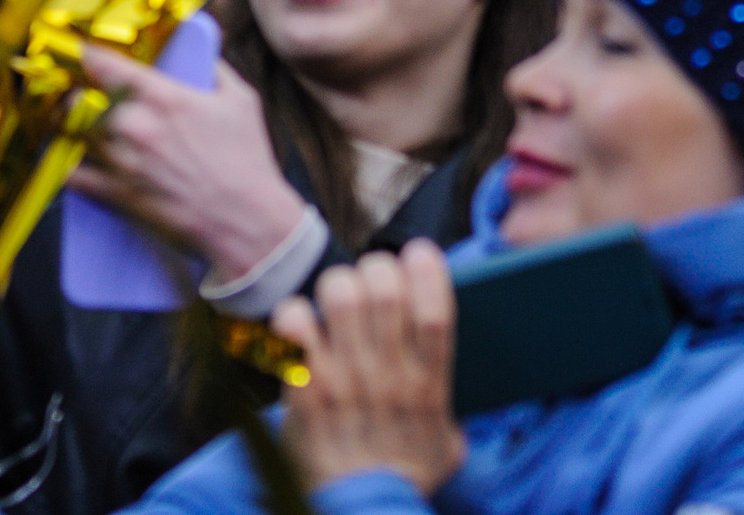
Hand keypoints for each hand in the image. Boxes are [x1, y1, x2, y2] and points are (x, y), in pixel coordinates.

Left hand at [73, 47, 311, 286]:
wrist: (244, 217)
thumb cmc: (247, 159)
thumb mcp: (242, 101)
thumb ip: (217, 71)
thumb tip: (203, 55)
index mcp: (166, 98)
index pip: (109, 65)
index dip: (90, 54)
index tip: (84, 50)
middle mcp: (136, 126)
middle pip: (85, 100)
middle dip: (83, 94)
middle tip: (86, 92)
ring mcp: (123, 161)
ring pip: (79, 133)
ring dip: (78, 126)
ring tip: (81, 122)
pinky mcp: (117, 192)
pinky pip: (77, 175)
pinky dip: (73, 166)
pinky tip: (75, 160)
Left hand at [277, 244, 463, 496]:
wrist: (357, 514)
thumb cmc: (404, 475)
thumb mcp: (449, 439)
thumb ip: (450, 397)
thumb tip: (446, 356)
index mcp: (428, 386)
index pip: (434, 312)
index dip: (428, 270)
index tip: (420, 254)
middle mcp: (386, 377)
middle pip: (385, 290)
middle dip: (380, 269)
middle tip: (374, 278)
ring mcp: (342, 381)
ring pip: (339, 295)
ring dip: (340, 286)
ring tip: (338, 301)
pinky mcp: (302, 388)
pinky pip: (293, 325)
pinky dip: (296, 314)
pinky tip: (303, 326)